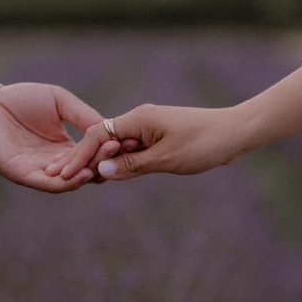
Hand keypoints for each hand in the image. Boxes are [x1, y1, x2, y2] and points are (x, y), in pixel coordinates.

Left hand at [0, 83, 121, 191]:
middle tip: (121, 154)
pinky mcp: (24, 175)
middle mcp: (56, 161)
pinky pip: (50, 185)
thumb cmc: (20, 99)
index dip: (110, 149)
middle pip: (86, 169)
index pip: (93, 153)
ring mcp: (41, 170)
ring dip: (88, 175)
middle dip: (104, 162)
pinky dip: (67, 183)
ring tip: (104, 165)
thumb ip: (82, 114)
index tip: (130, 142)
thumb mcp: (60, 101)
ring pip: (71, 181)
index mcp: (66, 145)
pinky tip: (82, 173)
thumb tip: (109, 129)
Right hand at [48, 104, 246, 180]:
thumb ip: (131, 165)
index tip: (65, 175)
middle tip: (70, 183)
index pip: (97, 134)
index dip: (80, 156)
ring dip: (105, 163)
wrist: (236, 132)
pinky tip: (114, 177)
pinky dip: (122, 163)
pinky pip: (132, 150)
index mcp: (138, 119)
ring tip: (87, 183)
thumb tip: (100, 170)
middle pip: (104, 140)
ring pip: (118, 147)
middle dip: (88, 160)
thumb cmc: (204, 143)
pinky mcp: (158, 138)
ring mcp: (148, 128)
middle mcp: (139, 120)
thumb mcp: (165, 159)